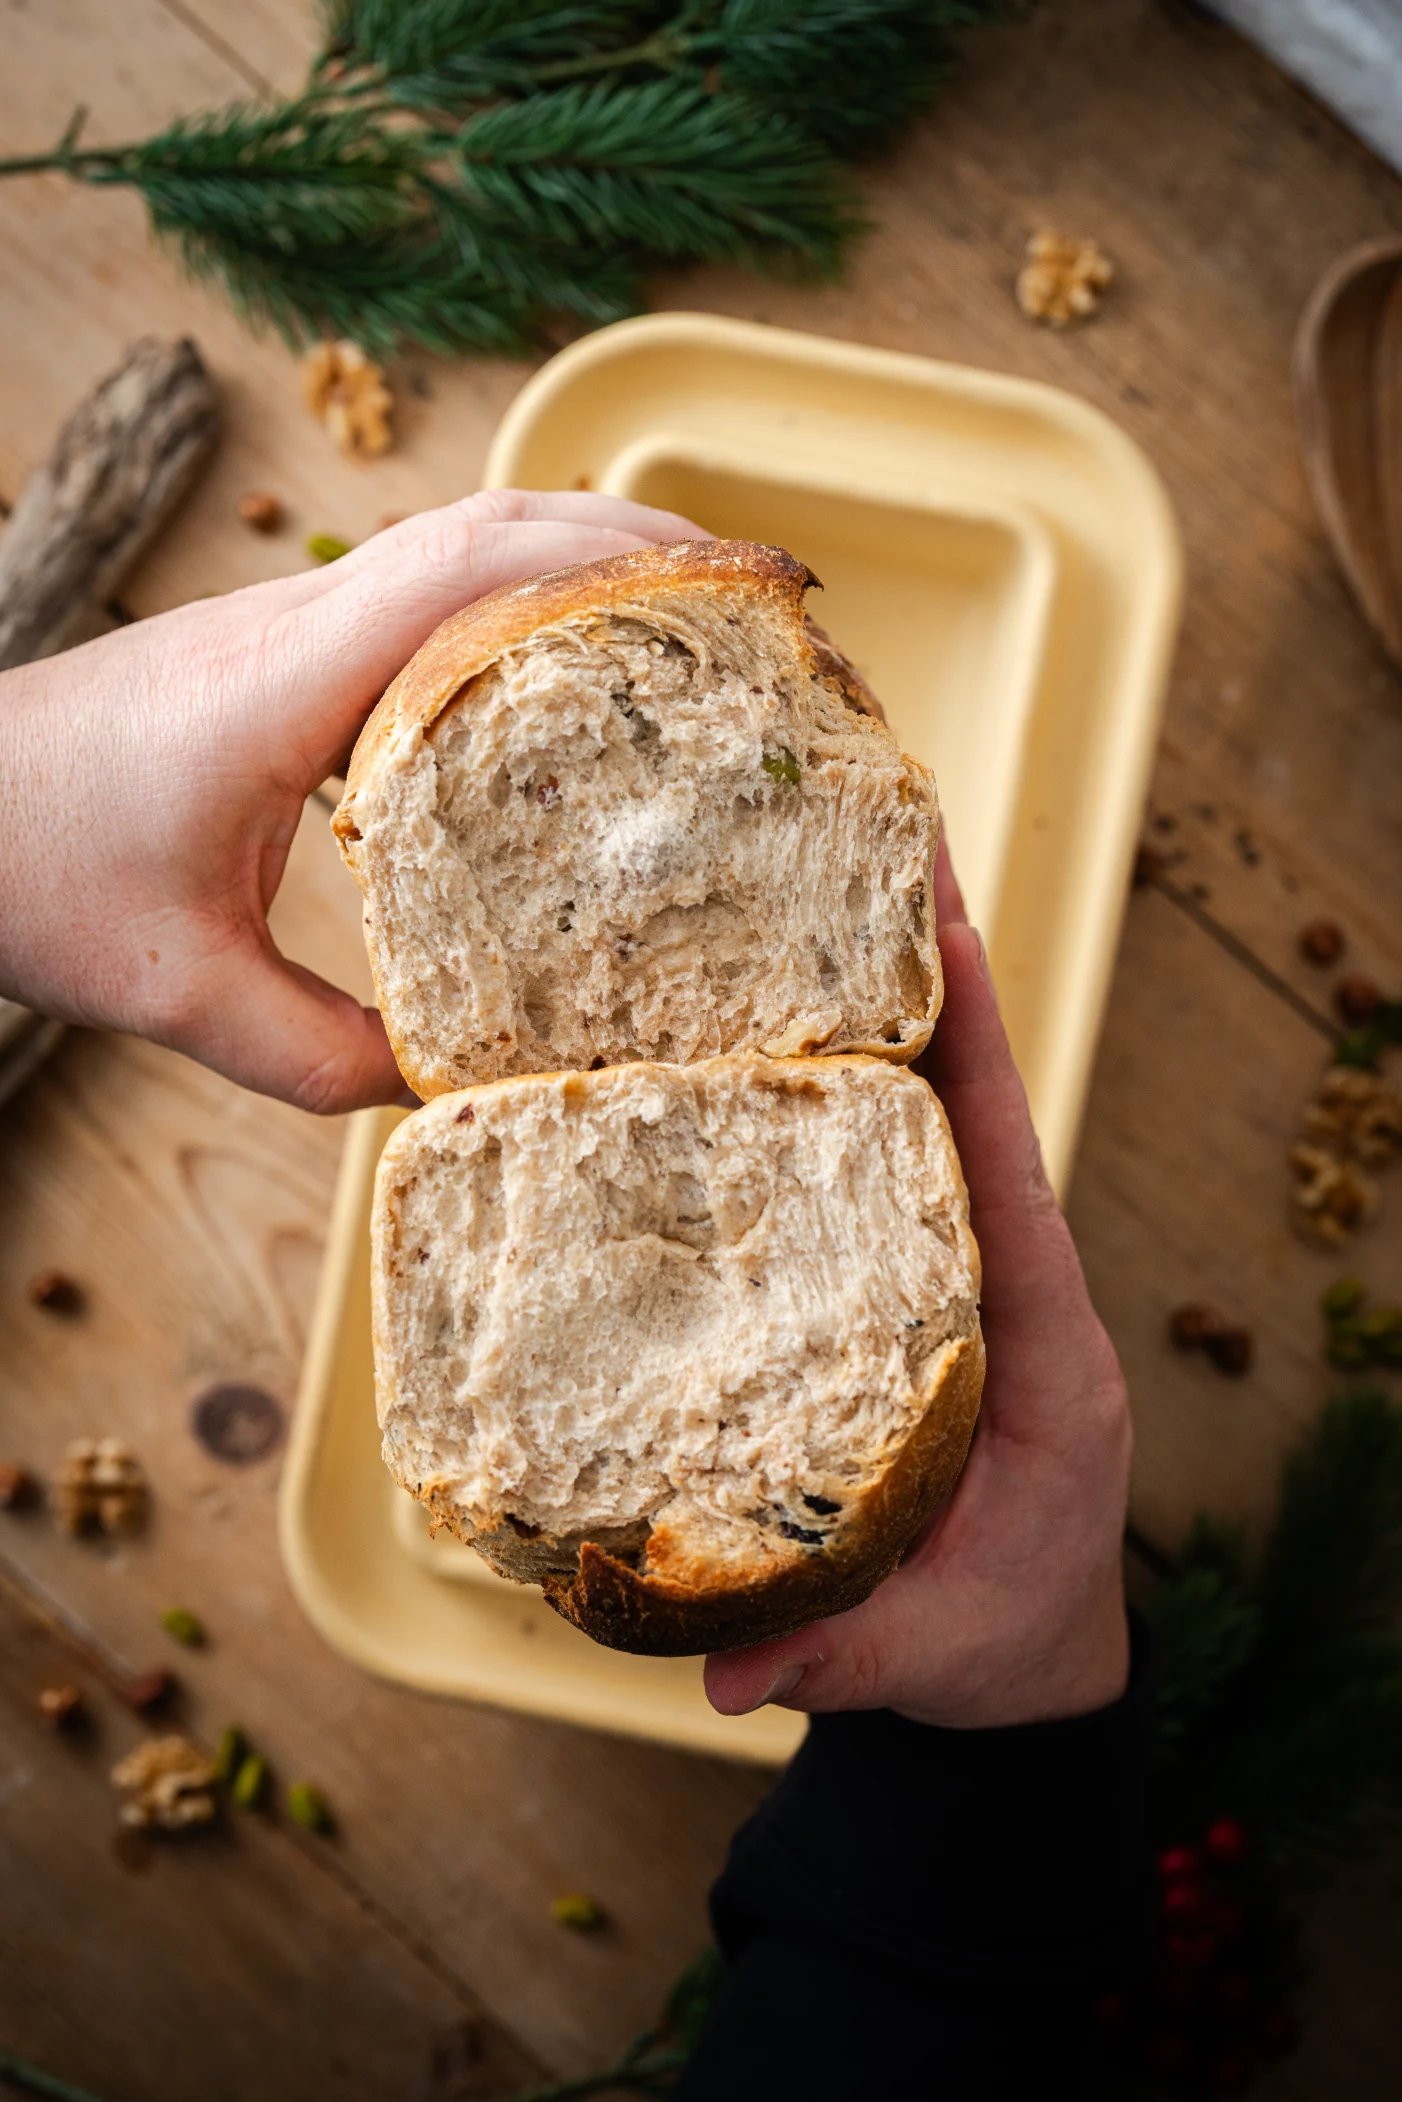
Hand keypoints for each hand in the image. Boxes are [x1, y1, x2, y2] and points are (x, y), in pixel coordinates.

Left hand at [0, 491, 704, 1112]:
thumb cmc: (25, 864)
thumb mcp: (174, 987)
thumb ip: (313, 1053)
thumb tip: (441, 1089)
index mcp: (288, 679)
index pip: (480, 567)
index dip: (621, 561)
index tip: (736, 583)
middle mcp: (300, 622)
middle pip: (498, 526)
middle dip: (640, 544)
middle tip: (757, 602)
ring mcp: (289, 622)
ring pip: (464, 542)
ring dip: (582, 556)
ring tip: (693, 621)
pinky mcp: (281, 647)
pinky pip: (426, 591)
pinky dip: (518, 600)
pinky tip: (562, 670)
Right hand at [706, 842, 1131, 1728]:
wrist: (1030, 1660)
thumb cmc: (1002, 1636)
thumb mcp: (932, 1649)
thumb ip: (838, 1651)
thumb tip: (726, 1667)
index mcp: (1046, 1352)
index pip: (1010, 1176)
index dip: (982, 1055)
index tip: (951, 933)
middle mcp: (1012, 1292)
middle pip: (970, 1112)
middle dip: (930, 985)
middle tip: (871, 856)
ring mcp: (966, 1283)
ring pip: (930, 1128)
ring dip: (886, 1013)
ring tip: (816, 900)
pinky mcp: (918, 1295)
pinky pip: (887, 1178)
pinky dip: (848, 1094)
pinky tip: (770, 1040)